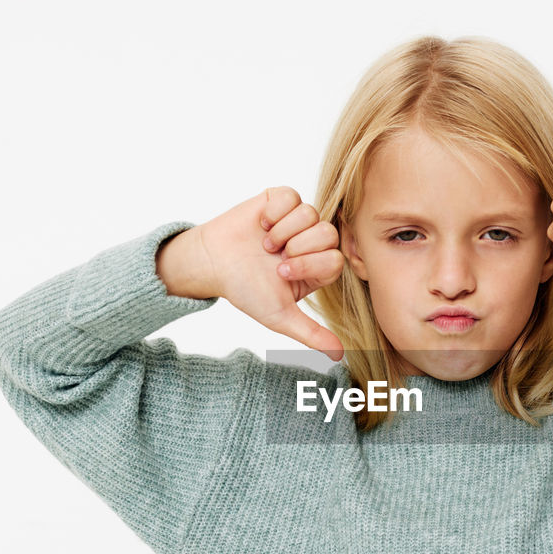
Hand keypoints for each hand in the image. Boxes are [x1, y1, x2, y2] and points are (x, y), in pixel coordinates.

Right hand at [195, 186, 345, 361]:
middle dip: (297, 247)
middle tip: (274, 258)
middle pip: (328, 234)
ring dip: (283, 231)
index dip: (309, 264)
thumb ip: (312, 334)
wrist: (212, 263)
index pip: (334, 259)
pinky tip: (261, 225)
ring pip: (311, 213)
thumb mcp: (280, 317)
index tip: (282, 272)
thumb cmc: (246, 290)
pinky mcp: (281, 199)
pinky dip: (273, 212)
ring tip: (265, 243)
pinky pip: (292, 196)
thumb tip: (340, 356)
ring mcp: (298, 219)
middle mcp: (312, 243)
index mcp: (318, 268)